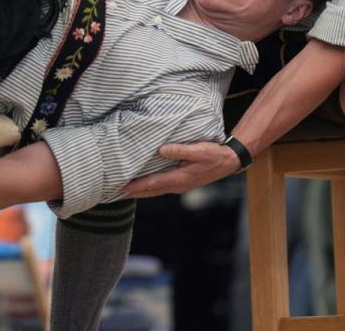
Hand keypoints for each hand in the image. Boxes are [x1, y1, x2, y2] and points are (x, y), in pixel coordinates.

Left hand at [123, 142, 240, 197]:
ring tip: (125, 192)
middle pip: (151, 191)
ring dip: (141, 191)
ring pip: (156, 190)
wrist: (228, 161)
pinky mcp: (182, 182)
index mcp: (180, 179)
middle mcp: (178, 185)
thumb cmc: (214, 155)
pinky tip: (144, 185)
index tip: (122, 188)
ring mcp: (180, 185)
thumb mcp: (198, 150)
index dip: (137, 185)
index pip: (153, 183)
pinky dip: (150, 187)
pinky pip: (161, 187)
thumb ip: (180, 150)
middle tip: (115, 194)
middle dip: (134, 192)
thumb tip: (161, 150)